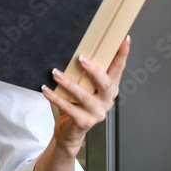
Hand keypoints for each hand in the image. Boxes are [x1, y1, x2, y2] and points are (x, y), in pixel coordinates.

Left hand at [41, 36, 130, 153]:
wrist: (69, 132)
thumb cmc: (76, 105)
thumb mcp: (84, 87)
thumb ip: (85, 73)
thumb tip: (76, 48)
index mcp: (110, 89)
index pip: (119, 69)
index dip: (122, 54)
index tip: (124, 38)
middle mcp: (106, 101)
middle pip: (106, 84)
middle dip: (94, 70)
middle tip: (81, 58)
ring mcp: (96, 113)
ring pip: (84, 96)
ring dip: (68, 83)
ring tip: (55, 72)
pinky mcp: (83, 122)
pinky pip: (68, 107)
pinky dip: (55, 97)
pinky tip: (46, 88)